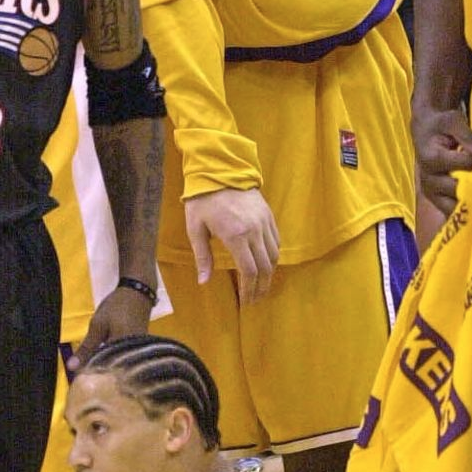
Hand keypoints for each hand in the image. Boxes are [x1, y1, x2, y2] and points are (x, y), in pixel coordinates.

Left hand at [69, 282, 154, 373]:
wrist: (138, 292)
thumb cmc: (117, 306)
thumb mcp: (98, 325)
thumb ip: (86, 348)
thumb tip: (71, 368)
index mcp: (123, 351)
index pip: (105, 372)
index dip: (92, 377)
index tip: (80, 381)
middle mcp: (134, 356)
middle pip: (114, 373)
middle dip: (99, 375)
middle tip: (86, 378)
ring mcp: (137, 354)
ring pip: (119, 367)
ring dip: (106, 368)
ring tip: (94, 372)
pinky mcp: (138, 350)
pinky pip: (124, 361)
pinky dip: (114, 361)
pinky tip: (105, 362)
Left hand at [183, 187, 278, 302]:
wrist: (220, 170)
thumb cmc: (202, 200)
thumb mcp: (195, 228)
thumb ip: (202, 256)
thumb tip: (203, 281)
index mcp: (236, 236)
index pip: (249, 271)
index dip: (249, 289)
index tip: (246, 301)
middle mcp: (254, 231)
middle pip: (265, 267)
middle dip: (261, 287)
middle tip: (255, 299)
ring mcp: (264, 223)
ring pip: (274, 255)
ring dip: (270, 274)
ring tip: (262, 286)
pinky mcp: (269, 216)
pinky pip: (276, 241)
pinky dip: (273, 256)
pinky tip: (266, 264)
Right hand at [411, 106, 471, 216]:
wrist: (424, 131)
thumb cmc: (440, 124)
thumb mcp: (452, 121)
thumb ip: (468, 136)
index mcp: (431, 159)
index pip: (465, 165)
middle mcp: (428, 179)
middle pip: (459, 189)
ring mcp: (430, 193)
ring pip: (455, 207)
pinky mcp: (435, 201)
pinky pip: (452, 213)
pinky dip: (466, 213)